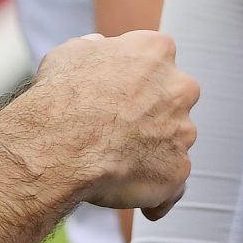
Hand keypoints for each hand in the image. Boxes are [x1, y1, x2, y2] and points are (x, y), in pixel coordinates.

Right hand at [25, 30, 198, 219]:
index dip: (135, 79)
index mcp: (157, 51)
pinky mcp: (178, 171)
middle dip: (153, 114)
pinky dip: (154, 192)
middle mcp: (180, 88)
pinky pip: (172, 186)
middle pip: (173, 101)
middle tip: (118, 130)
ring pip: (173, 143)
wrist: (59, 142)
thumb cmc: (61, 95)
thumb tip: (100, 47)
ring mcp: (183, 131)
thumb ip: (97, 49)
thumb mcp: (72, 52)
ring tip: (116, 165)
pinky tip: (129, 195)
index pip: (157, 60)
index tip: (116, 92)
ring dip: (152, 152)